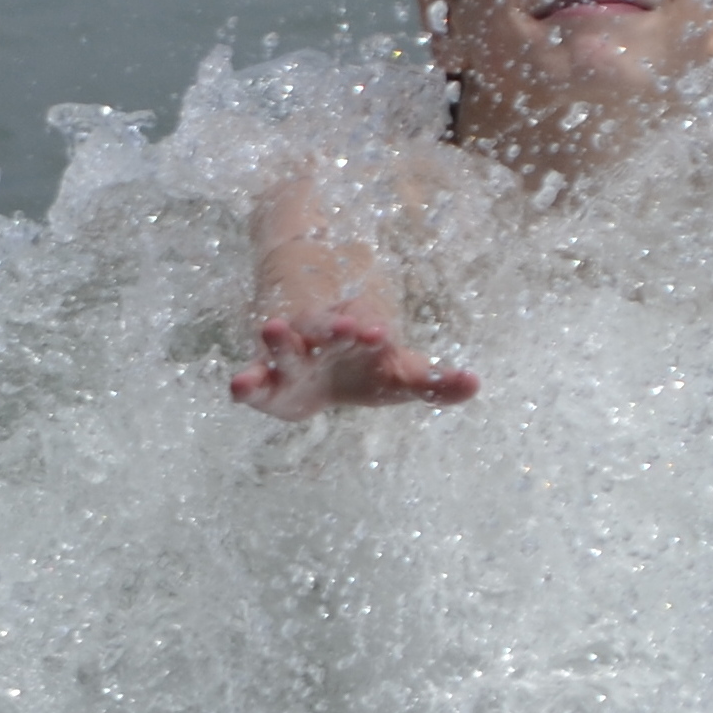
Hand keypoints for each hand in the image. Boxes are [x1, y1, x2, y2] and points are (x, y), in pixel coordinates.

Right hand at [230, 315, 479, 419]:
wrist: (322, 372)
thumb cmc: (367, 372)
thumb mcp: (402, 377)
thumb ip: (435, 385)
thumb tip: (475, 384)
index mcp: (361, 335)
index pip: (368, 327)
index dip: (372, 330)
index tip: (380, 335)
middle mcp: (326, 339)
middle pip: (327, 329)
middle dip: (335, 328)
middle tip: (346, 326)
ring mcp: (294, 357)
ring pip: (286, 344)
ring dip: (281, 338)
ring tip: (271, 328)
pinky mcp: (269, 382)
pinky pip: (256, 379)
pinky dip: (248, 382)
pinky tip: (237, 386)